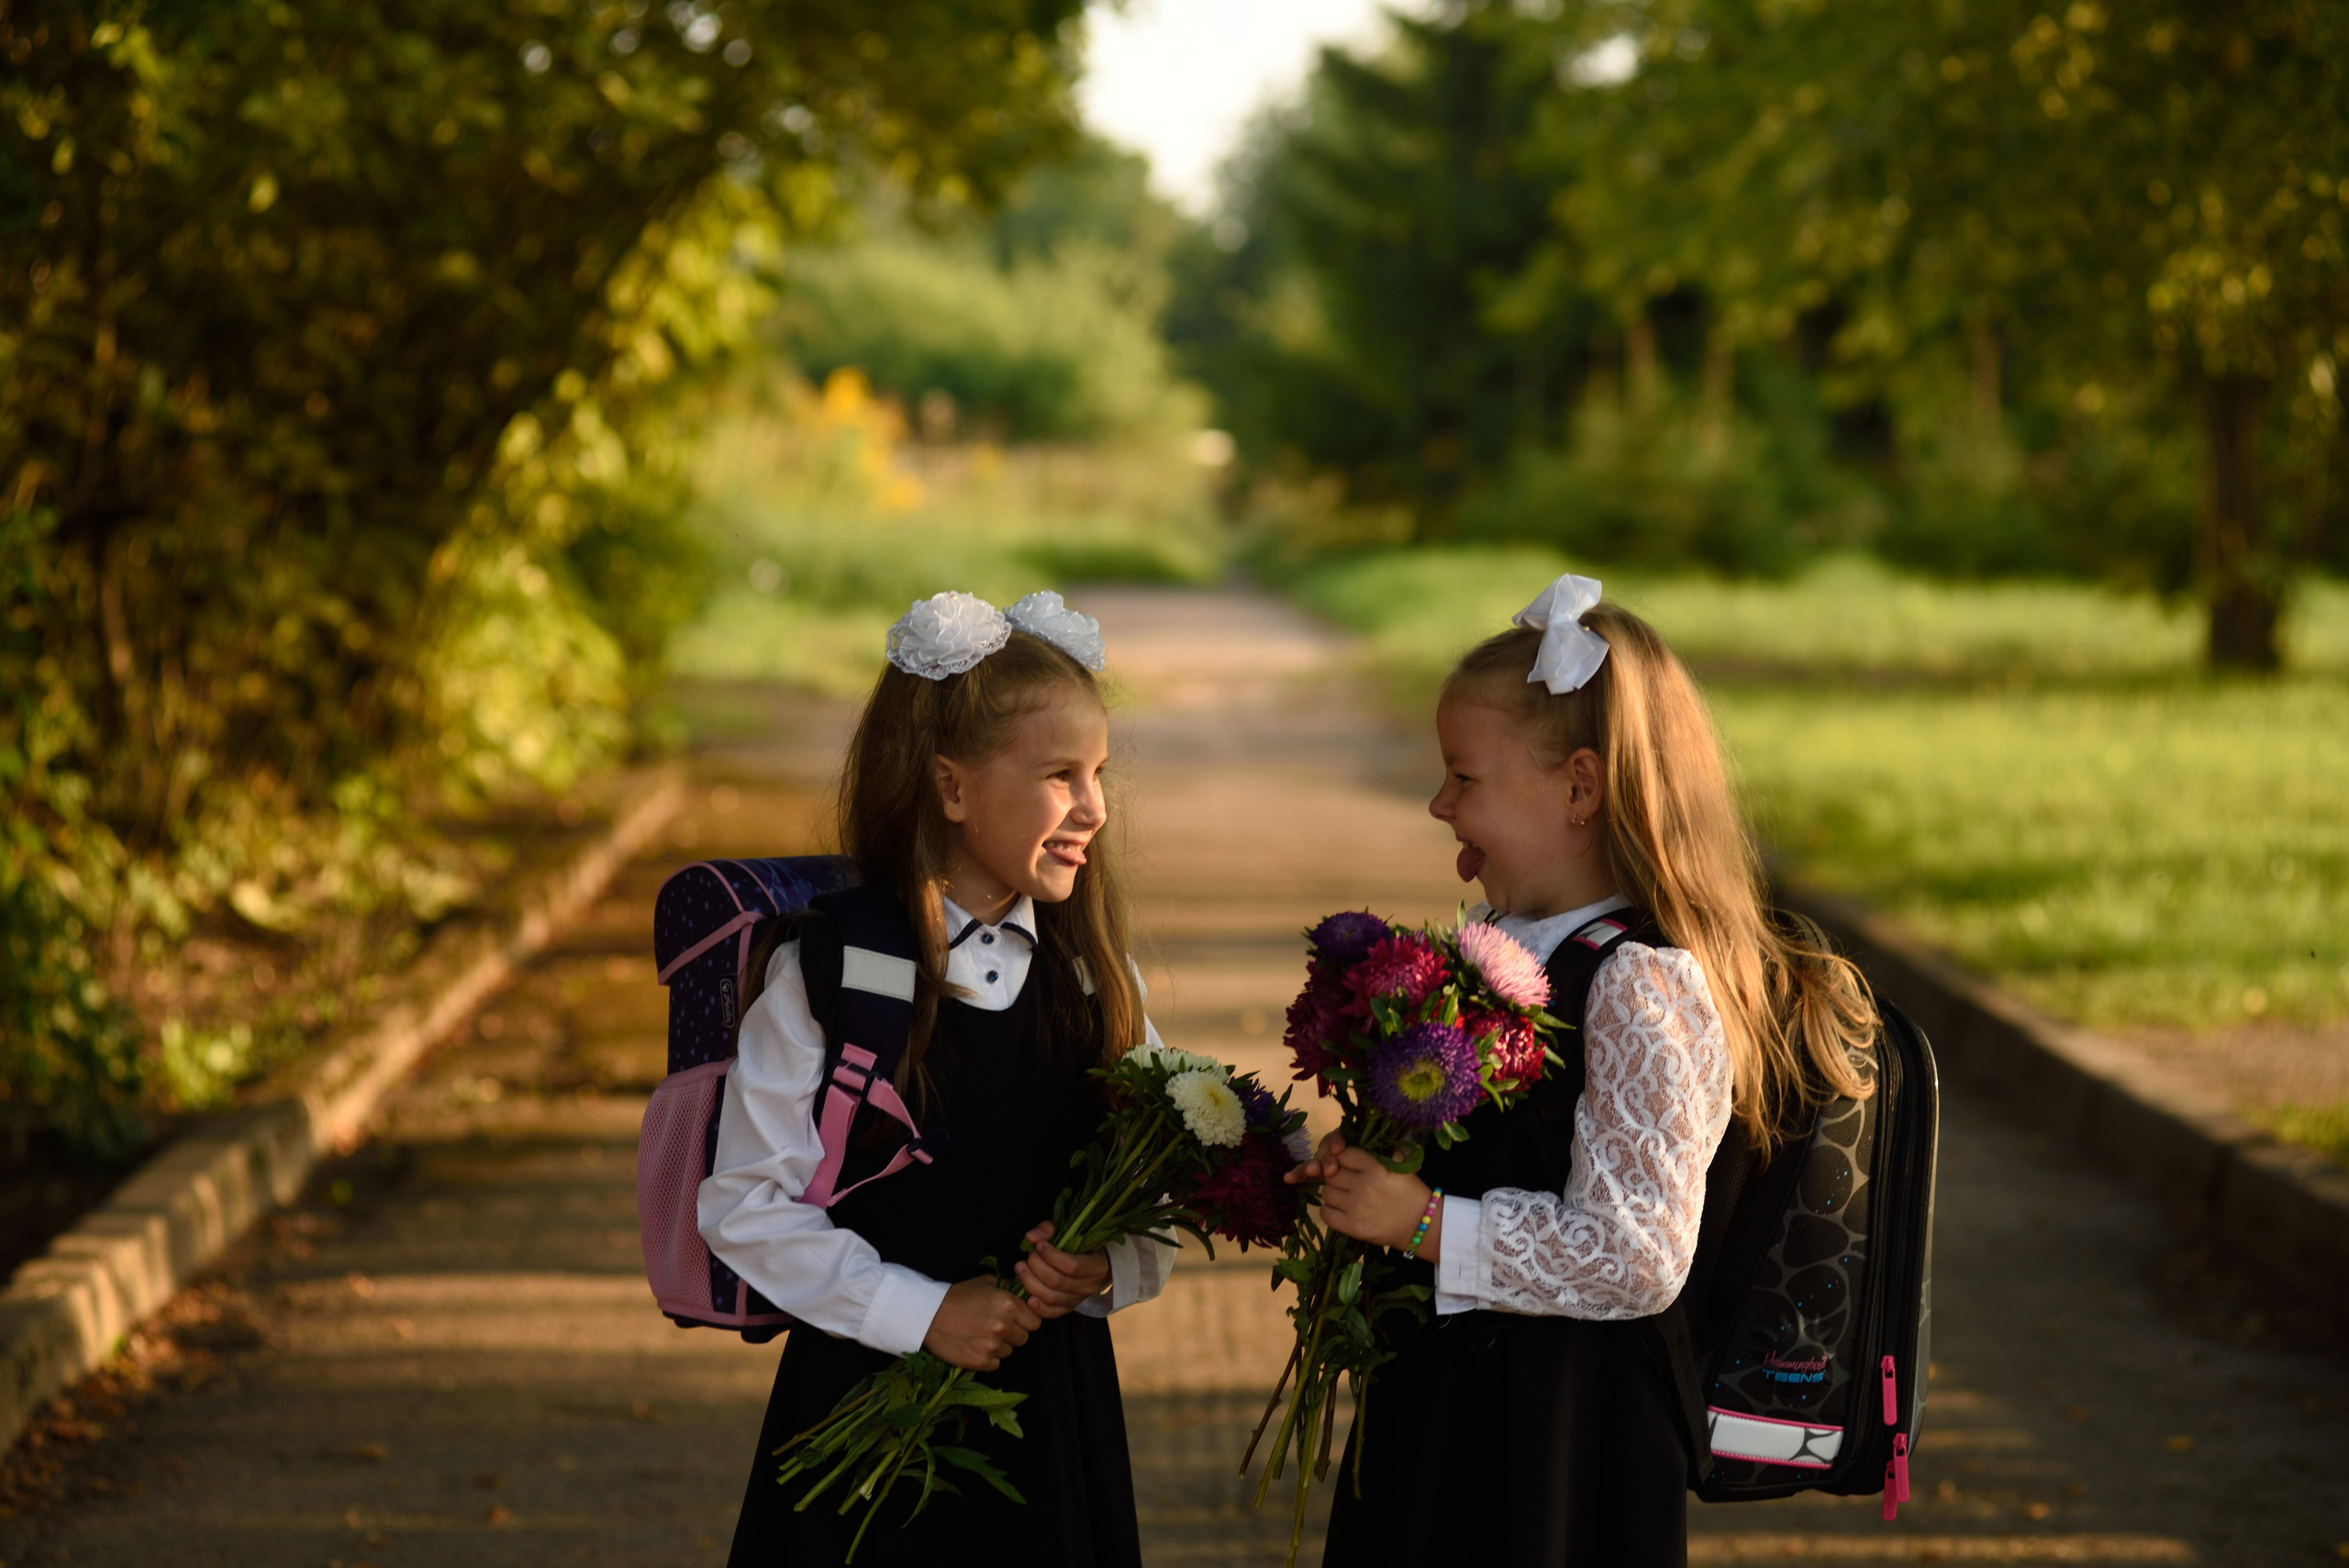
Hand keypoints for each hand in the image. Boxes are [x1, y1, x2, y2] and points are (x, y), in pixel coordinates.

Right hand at [921, 1276, 1042, 1370]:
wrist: (928, 1314)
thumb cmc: (957, 1296)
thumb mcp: (985, 1283)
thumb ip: (1008, 1288)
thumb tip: (1025, 1294)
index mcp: (1009, 1304)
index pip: (1034, 1321)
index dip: (1025, 1320)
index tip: (1015, 1320)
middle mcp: (1004, 1326)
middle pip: (1024, 1337)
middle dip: (1013, 1333)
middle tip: (995, 1327)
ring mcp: (992, 1345)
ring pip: (1009, 1351)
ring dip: (999, 1346)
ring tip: (980, 1335)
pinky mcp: (980, 1361)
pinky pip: (995, 1364)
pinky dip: (988, 1358)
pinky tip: (974, 1346)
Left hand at [1014, 1221, 1110, 1318]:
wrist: (1090, 1265)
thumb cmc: (1077, 1246)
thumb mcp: (1067, 1231)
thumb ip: (1048, 1229)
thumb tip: (1031, 1237)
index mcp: (1095, 1266)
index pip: (1073, 1266)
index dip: (1052, 1256)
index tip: (1039, 1246)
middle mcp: (1089, 1287)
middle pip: (1057, 1282)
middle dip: (1037, 1267)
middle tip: (1028, 1256)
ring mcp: (1077, 1300)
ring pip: (1051, 1297)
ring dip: (1031, 1282)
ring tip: (1020, 1268)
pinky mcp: (1067, 1309)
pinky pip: (1051, 1313)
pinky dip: (1038, 1308)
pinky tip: (1027, 1298)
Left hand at [1285, 1132, 1439, 1261]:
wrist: (1420, 1224)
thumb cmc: (1409, 1191)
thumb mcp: (1400, 1164)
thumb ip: (1378, 1152)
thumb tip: (1350, 1145)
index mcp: (1376, 1167)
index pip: (1342, 1154)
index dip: (1341, 1158)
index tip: (1345, 1164)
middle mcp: (1364, 1185)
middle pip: (1331, 1173)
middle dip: (1335, 1176)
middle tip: (1344, 1182)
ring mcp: (1357, 1207)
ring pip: (1326, 1192)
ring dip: (1332, 1193)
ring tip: (1343, 1196)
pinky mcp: (1353, 1227)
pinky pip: (1326, 1213)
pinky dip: (1330, 1211)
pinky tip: (1340, 1210)